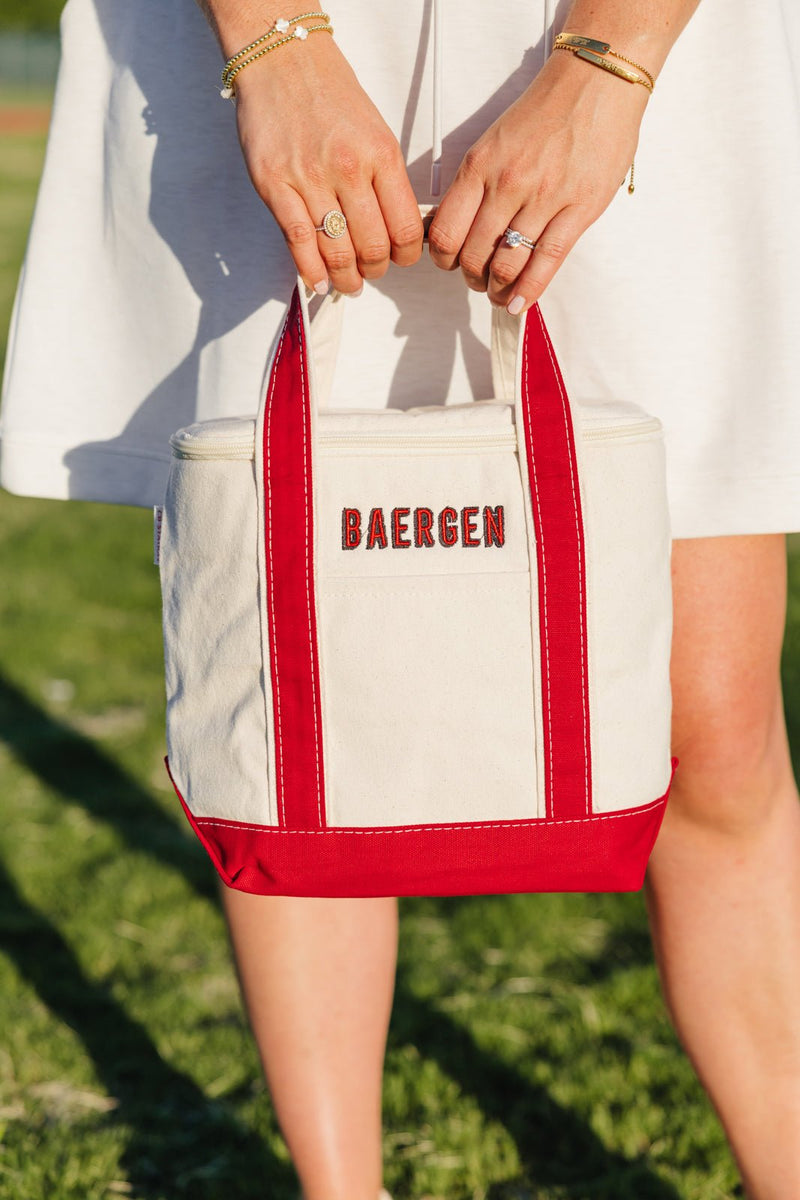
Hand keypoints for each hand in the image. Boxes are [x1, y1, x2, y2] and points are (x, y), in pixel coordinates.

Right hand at [233, 35, 423, 293]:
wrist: (283, 59)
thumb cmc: (330, 96)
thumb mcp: (376, 132)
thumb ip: (387, 181)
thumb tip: (398, 227)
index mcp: (381, 155)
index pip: (405, 226)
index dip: (406, 255)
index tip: (400, 259)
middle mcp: (348, 169)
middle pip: (372, 246)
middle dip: (375, 269)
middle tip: (371, 271)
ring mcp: (309, 178)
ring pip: (336, 250)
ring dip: (346, 277)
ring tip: (348, 283)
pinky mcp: (275, 185)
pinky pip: (298, 241)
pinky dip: (311, 270)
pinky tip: (319, 281)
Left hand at [428, 50, 649, 311]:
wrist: (597, 80)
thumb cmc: (546, 110)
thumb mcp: (494, 141)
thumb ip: (475, 184)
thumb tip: (456, 225)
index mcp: (480, 165)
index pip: (445, 232)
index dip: (443, 260)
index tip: (450, 264)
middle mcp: (507, 183)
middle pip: (473, 255)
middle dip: (471, 278)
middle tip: (478, 281)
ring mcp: (544, 197)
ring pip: (507, 264)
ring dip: (498, 288)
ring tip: (500, 292)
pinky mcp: (579, 208)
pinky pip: (546, 261)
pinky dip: (529, 290)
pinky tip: (519, 304)